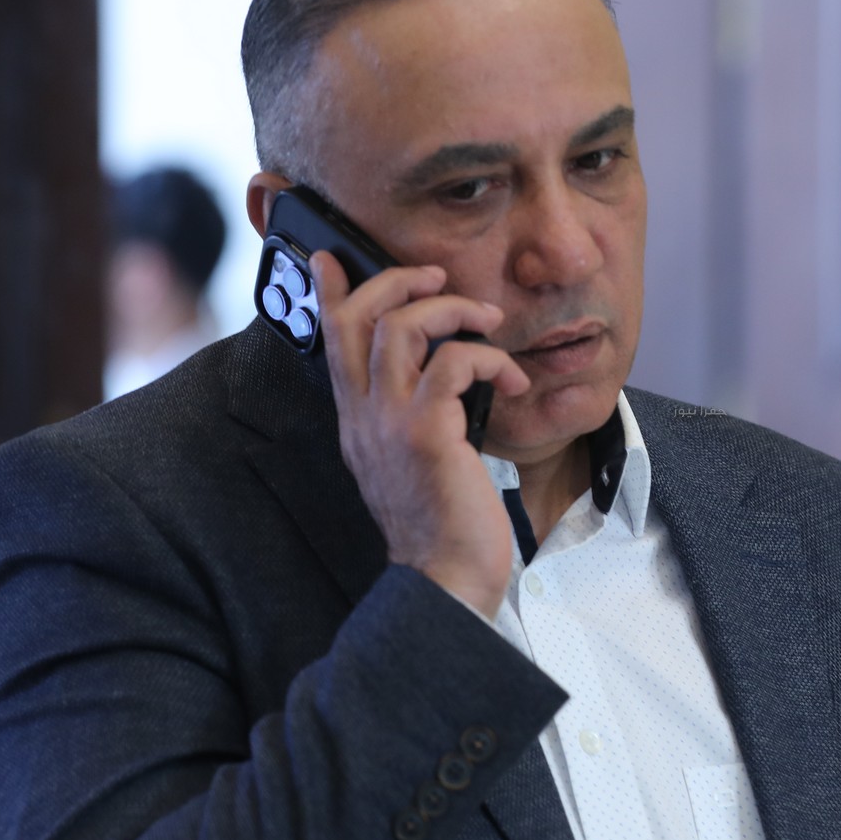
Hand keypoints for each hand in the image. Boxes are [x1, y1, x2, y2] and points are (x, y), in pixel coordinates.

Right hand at [308, 250, 531, 617]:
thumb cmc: (441, 526)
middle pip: (358, 319)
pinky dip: (487, 356)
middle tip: (435, 278)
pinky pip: (452, 363)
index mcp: (357, 422)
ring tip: (485, 317)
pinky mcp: (427, 434)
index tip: (329, 258)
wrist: (444, 581)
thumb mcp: (412, 462)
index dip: (330, 292)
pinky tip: (511, 377)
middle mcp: (363, 417)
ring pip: (401, 328)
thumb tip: (438, 377)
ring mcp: (389, 424)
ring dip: (450, 309)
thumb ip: (409, 418)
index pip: (330, 341)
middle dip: (395, 281)